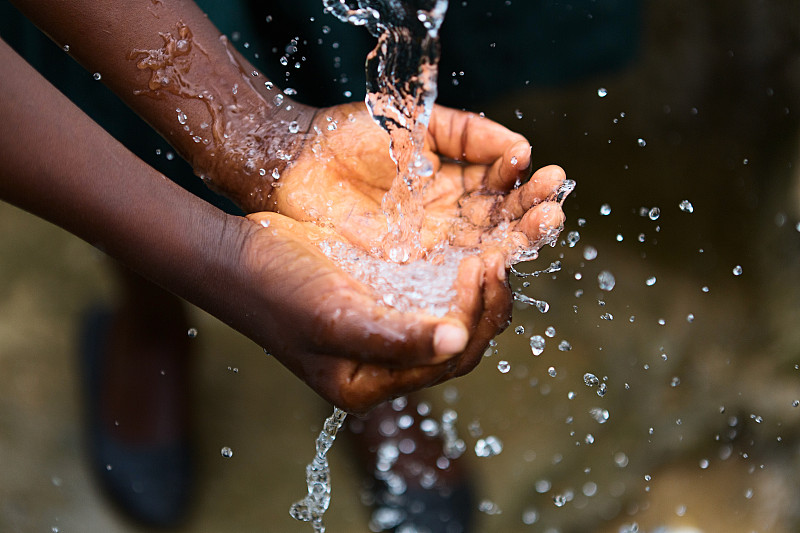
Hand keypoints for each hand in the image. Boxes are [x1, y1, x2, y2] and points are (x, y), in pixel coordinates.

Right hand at [237, 212, 510, 411]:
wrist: (237, 256)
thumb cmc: (276, 290)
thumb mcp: (335, 316)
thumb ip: (396, 337)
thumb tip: (457, 342)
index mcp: (370, 384)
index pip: (447, 363)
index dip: (476, 318)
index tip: (483, 267)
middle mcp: (383, 365)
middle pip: (457, 346)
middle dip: (485, 304)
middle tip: (498, 257)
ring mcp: (384, 332)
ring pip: (451, 319)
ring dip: (477, 290)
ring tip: (491, 250)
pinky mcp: (382, 302)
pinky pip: (434, 295)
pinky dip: (456, 273)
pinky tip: (468, 247)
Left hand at [265, 102, 568, 262]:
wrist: (297, 160)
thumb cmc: (352, 137)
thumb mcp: (419, 124)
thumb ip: (470, 132)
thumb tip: (523, 147)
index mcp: (456, 184)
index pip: (502, 192)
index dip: (524, 185)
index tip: (541, 171)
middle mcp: (448, 220)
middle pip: (501, 226)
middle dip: (530, 216)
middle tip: (554, 206)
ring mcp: (428, 247)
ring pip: (483, 253)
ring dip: (515, 241)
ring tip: (544, 222)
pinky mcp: (404, 270)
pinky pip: (446, 277)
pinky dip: (473, 270)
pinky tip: (495, 255)